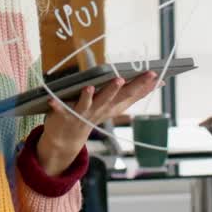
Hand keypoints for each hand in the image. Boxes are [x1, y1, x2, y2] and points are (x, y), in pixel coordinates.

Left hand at [38, 72, 158, 174]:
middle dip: (115, 90)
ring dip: (88, 97)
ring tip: (90, 87)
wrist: (67, 138)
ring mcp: (82, 114)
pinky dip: (56, 106)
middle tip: (122, 79)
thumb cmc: (94, 114)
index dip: (142, 85)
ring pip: (87, 104)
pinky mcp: (64, 116)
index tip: (154, 73)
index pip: (130, 94)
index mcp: (113, 105)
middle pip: (109, 99)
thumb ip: (135, 93)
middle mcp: (99, 110)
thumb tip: (159, 81)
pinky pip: (60, 110)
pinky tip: (52, 100)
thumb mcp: (117, 104)